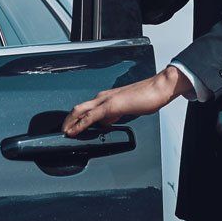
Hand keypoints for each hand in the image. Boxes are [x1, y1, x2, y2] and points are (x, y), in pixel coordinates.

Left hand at [61, 65, 194, 136]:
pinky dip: (79, 125)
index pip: (86, 107)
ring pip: (80, 111)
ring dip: (70, 122)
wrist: (158, 88)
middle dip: (68, 120)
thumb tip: (107, 122)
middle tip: (63, 130)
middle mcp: (103, 97)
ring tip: (65, 132)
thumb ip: (115, 114)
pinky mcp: (111, 106)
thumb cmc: (147, 96)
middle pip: (78, 108)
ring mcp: (106, 100)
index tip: (71, 126)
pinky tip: (74, 131)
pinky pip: (90, 117)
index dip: (76, 117)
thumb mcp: (127, 108)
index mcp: (107, 97)